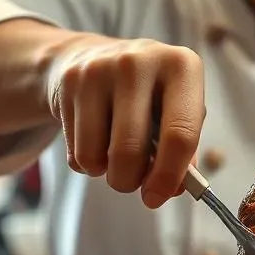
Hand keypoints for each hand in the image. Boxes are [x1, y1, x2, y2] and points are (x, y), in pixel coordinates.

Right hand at [45, 33, 203, 207]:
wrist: (91, 58)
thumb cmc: (146, 95)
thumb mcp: (175, 111)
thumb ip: (184, 151)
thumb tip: (172, 188)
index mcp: (182, 67)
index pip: (180, 134)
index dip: (169, 176)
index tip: (158, 197)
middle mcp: (141, 62)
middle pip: (132, 150)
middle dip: (130, 180)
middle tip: (132, 181)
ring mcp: (102, 69)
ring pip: (97, 156)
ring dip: (105, 173)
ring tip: (113, 156)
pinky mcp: (70, 82)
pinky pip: (76, 151)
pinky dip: (86, 163)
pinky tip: (94, 140)